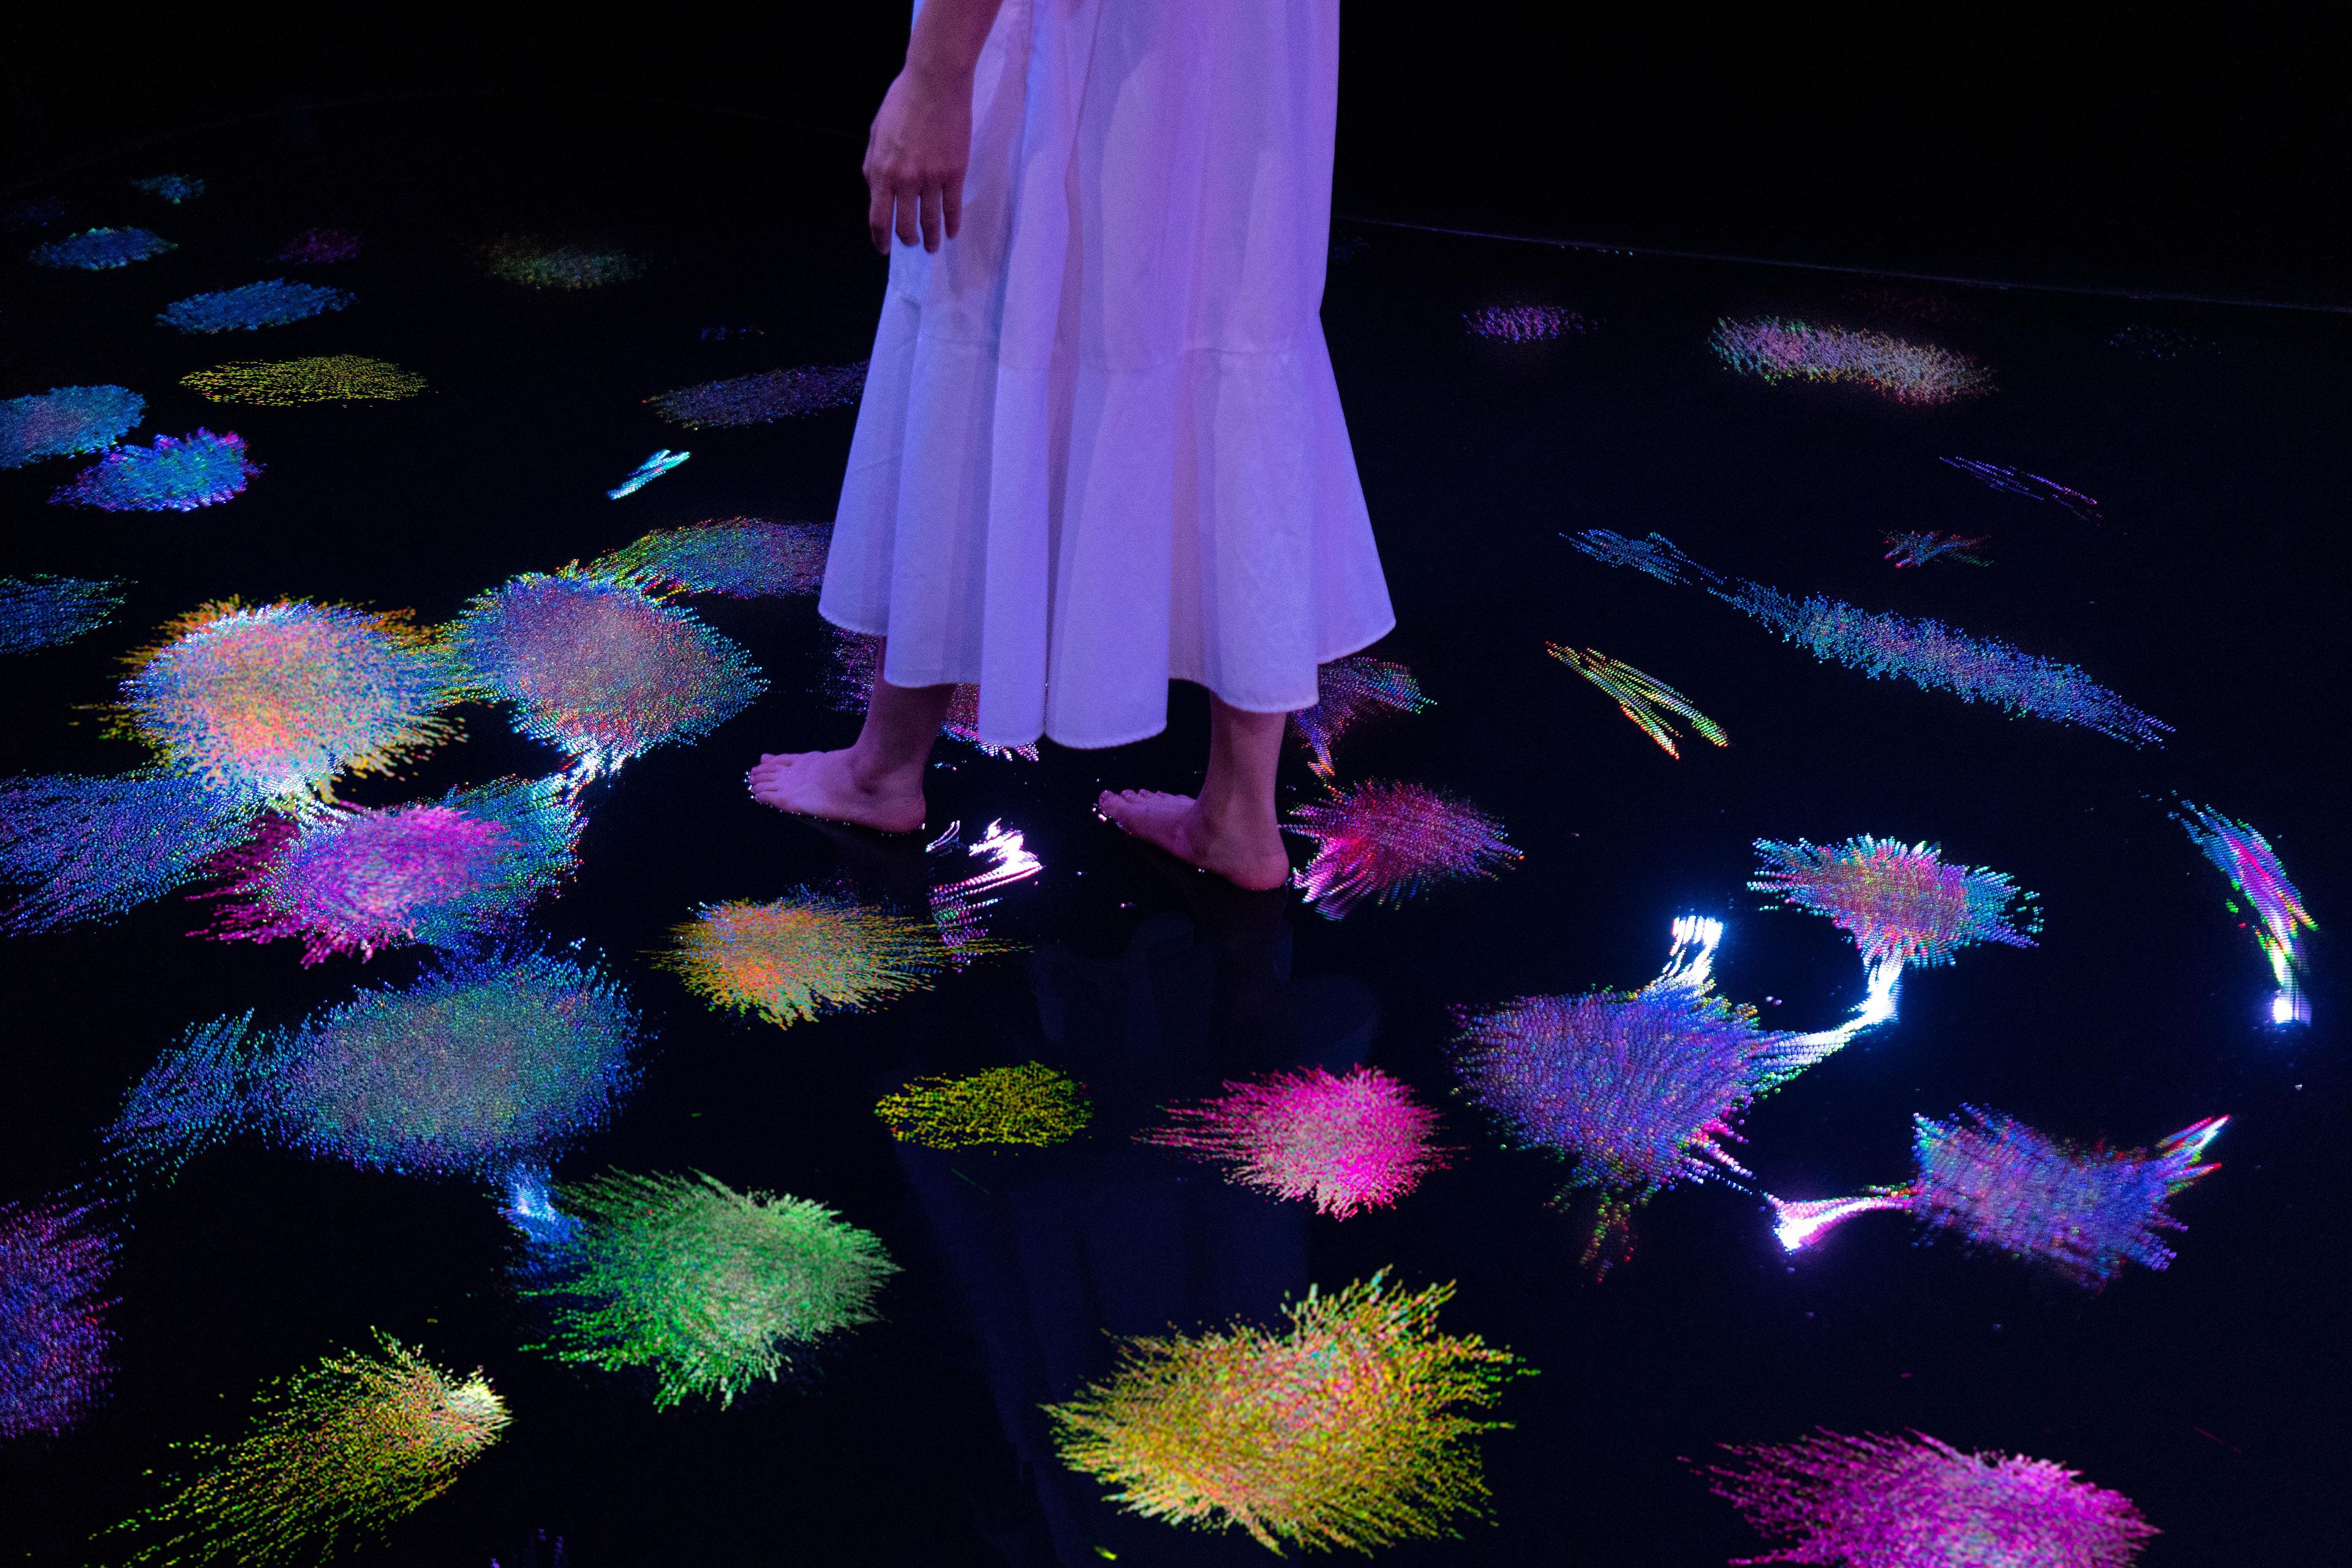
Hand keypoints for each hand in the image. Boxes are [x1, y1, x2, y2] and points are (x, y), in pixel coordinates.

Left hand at [863, 67, 972, 254]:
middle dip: (906, 240)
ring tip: (932, 247)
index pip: (878, 217)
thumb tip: (873, 188)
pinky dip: (952, 225)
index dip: (880, 238)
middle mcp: (904, 180)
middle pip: (904, 225)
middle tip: (911, 243)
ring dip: (930, 239)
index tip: (883, 248)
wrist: (935, 83)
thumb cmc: (902, 102)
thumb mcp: (876, 132)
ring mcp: (931, 178)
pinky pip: (953, 208)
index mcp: (881, 171)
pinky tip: (951, 233)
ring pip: (930, 221)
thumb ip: (872, 164)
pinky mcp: (954, 173)